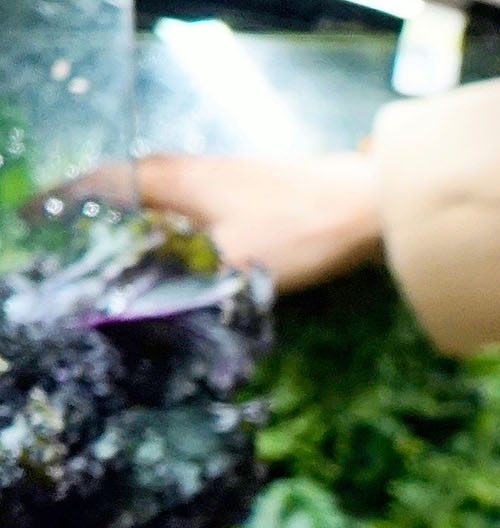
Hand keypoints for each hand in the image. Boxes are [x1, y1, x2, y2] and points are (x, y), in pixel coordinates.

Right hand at [63, 152, 383, 292]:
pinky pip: (200, 199)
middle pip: (134, 182)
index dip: (73, 200)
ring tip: (126, 241)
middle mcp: (197, 168)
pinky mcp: (257, 187)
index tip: (47, 215)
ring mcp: (229, 174)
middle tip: (82, 229)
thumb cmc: (301, 230)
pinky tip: (189, 240)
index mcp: (179, 180)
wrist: (371, 203)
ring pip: (169, 190)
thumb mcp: (234, 267)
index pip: (107, 182)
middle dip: (106, 206)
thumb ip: (186, 284)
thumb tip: (147, 306)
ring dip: (145, 211)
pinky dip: (181, 217)